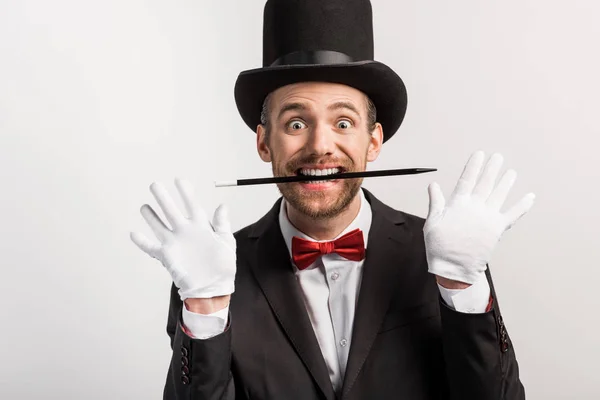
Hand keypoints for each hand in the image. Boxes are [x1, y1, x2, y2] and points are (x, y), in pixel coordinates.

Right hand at [130, 178, 235, 299]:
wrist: (213, 287)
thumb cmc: (223, 267)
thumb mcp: (226, 242)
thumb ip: (222, 224)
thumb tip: (222, 205)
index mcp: (201, 227)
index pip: (191, 204)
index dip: (185, 192)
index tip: (179, 180)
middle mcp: (185, 232)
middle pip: (171, 211)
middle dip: (163, 197)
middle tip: (155, 185)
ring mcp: (175, 244)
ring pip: (159, 226)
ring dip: (151, 216)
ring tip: (144, 206)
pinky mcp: (168, 257)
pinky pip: (151, 248)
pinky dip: (142, 242)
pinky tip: (134, 234)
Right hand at [423, 151, 534, 283]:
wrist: (454, 266)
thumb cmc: (440, 246)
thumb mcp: (432, 222)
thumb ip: (436, 202)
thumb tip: (433, 186)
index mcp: (458, 204)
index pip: (467, 180)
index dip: (473, 166)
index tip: (479, 154)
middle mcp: (475, 207)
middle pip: (486, 183)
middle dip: (492, 169)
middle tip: (498, 157)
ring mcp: (488, 217)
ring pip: (500, 195)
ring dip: (506, 182)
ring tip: (511, 172)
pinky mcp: (497, 229)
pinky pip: (513, 215)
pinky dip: (522, 206)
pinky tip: (530, 197)